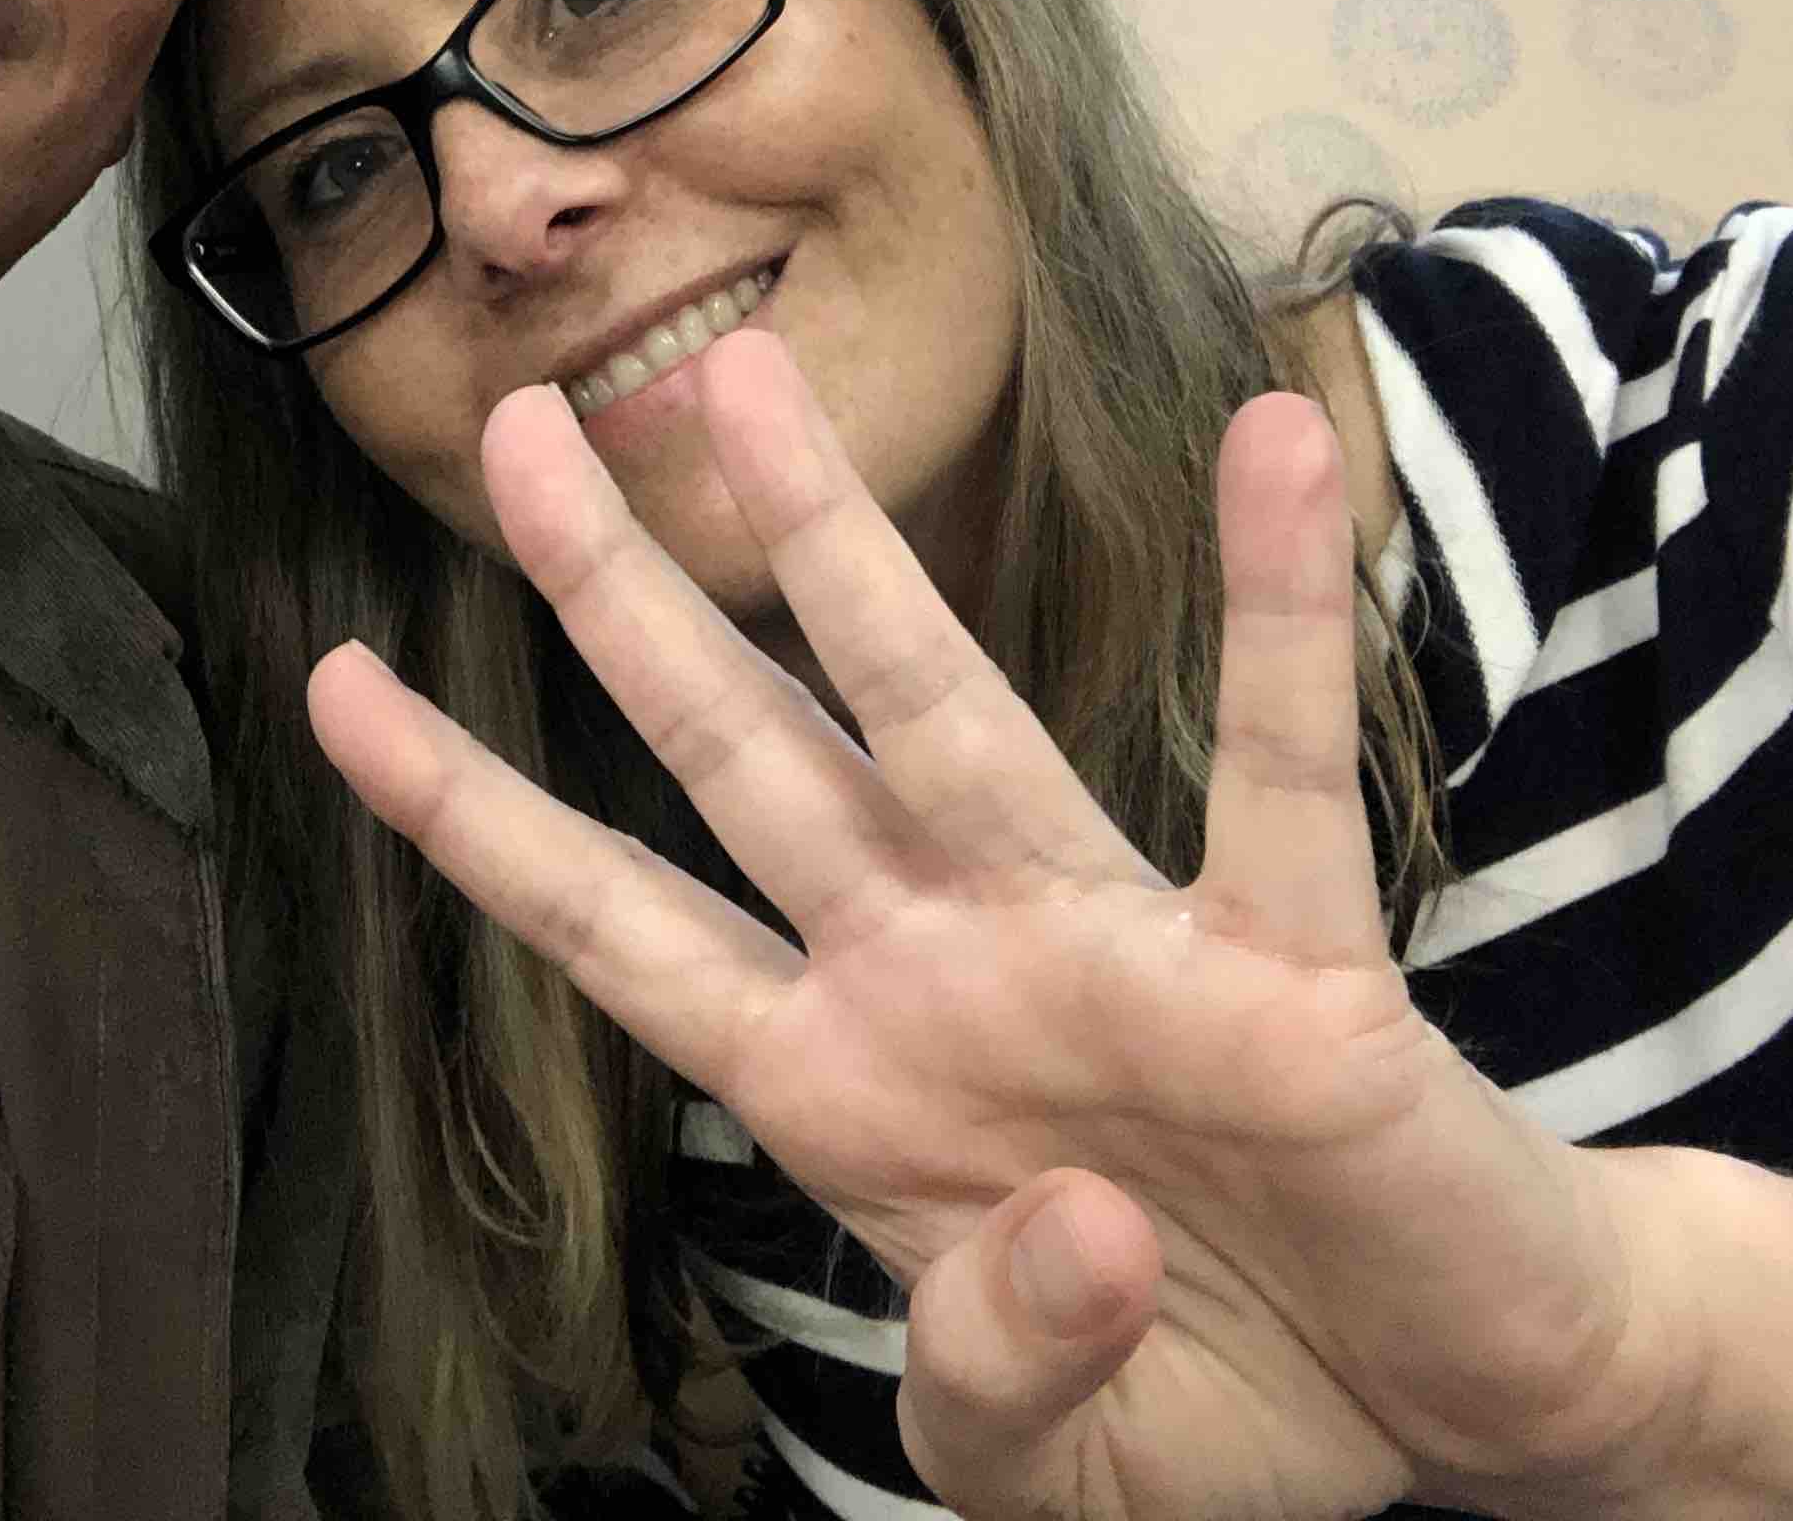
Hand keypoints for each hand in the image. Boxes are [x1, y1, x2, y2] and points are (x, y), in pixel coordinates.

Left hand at [306, 329, 1679, 1520]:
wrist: (1459, 1411)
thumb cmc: (1222, 1405)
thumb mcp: (1039, 1458)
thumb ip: (994, 1370)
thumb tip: (1075, 1231)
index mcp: (847, 1082)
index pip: (616, 921)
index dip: (473, 811)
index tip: (333, 682)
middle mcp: (948, 972)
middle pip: (739, 753)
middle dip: (615, 599)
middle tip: (505, 430)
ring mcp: (1111, 947)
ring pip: (944, 714)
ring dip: (843, 550)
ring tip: (751, 380)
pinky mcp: (1294, 966)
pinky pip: (1282, 770)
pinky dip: (1289, 614)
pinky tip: (1278, 448)